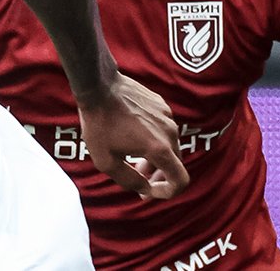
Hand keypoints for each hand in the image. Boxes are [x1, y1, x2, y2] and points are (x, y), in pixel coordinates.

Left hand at [77, 74, 188, 199]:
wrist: (98, 86)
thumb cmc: (99, 124)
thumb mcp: (106, 161)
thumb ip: (129, 181)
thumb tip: (145, 188)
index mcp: (159, 148)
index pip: (181, 180)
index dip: (168, 192)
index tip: (149, 191)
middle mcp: (169, 132)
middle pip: (175, 164)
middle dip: (159, 176)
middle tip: (140, 178)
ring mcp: (167, 116)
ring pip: (170, 146)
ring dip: (157, 158)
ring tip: (135, 160)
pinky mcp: (161, 105)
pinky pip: (164, 129)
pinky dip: (155, 140)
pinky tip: (134, 137)